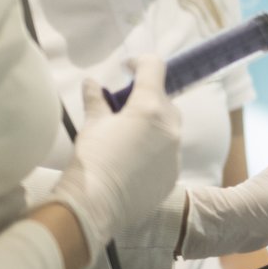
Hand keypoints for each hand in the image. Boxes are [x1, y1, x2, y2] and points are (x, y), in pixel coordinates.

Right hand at [51, 55, 183, 265]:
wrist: (95, 205)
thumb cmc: (92, 159)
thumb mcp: (92, 124)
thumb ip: (97, 100)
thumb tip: (93, 83)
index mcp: (150, 108)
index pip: (154, 69)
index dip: (140, 63)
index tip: (128, 67)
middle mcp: (170, 128)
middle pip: (163, 101)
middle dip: (146, 98)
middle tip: (122, 108)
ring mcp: (175, 153)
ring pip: (168, 128)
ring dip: (152, 125)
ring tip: (127, 136)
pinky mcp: (173, 174)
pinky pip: (168, 152)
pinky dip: (155, 149)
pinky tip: (133, 160)